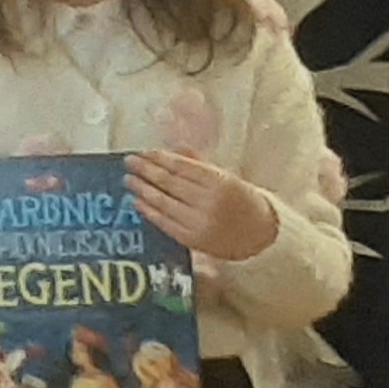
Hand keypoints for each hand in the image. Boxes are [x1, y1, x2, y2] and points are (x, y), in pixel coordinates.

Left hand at [126, 150, 279, 260]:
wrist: (259, 234)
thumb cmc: (240, 200)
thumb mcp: (225, 177)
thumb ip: (198, 163)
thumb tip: (173, 148)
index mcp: (220, 182)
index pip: (181, 166)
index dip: (159, 158)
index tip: (143, 152)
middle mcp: (209, 202)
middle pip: (169, 183)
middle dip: (145, 170)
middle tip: (129, 162)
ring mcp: (199, 222)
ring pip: (163, 202)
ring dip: (142, 189)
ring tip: (129, 179)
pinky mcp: (191, 239)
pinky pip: (164, 223)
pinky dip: (148, 210)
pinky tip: (137, 201)